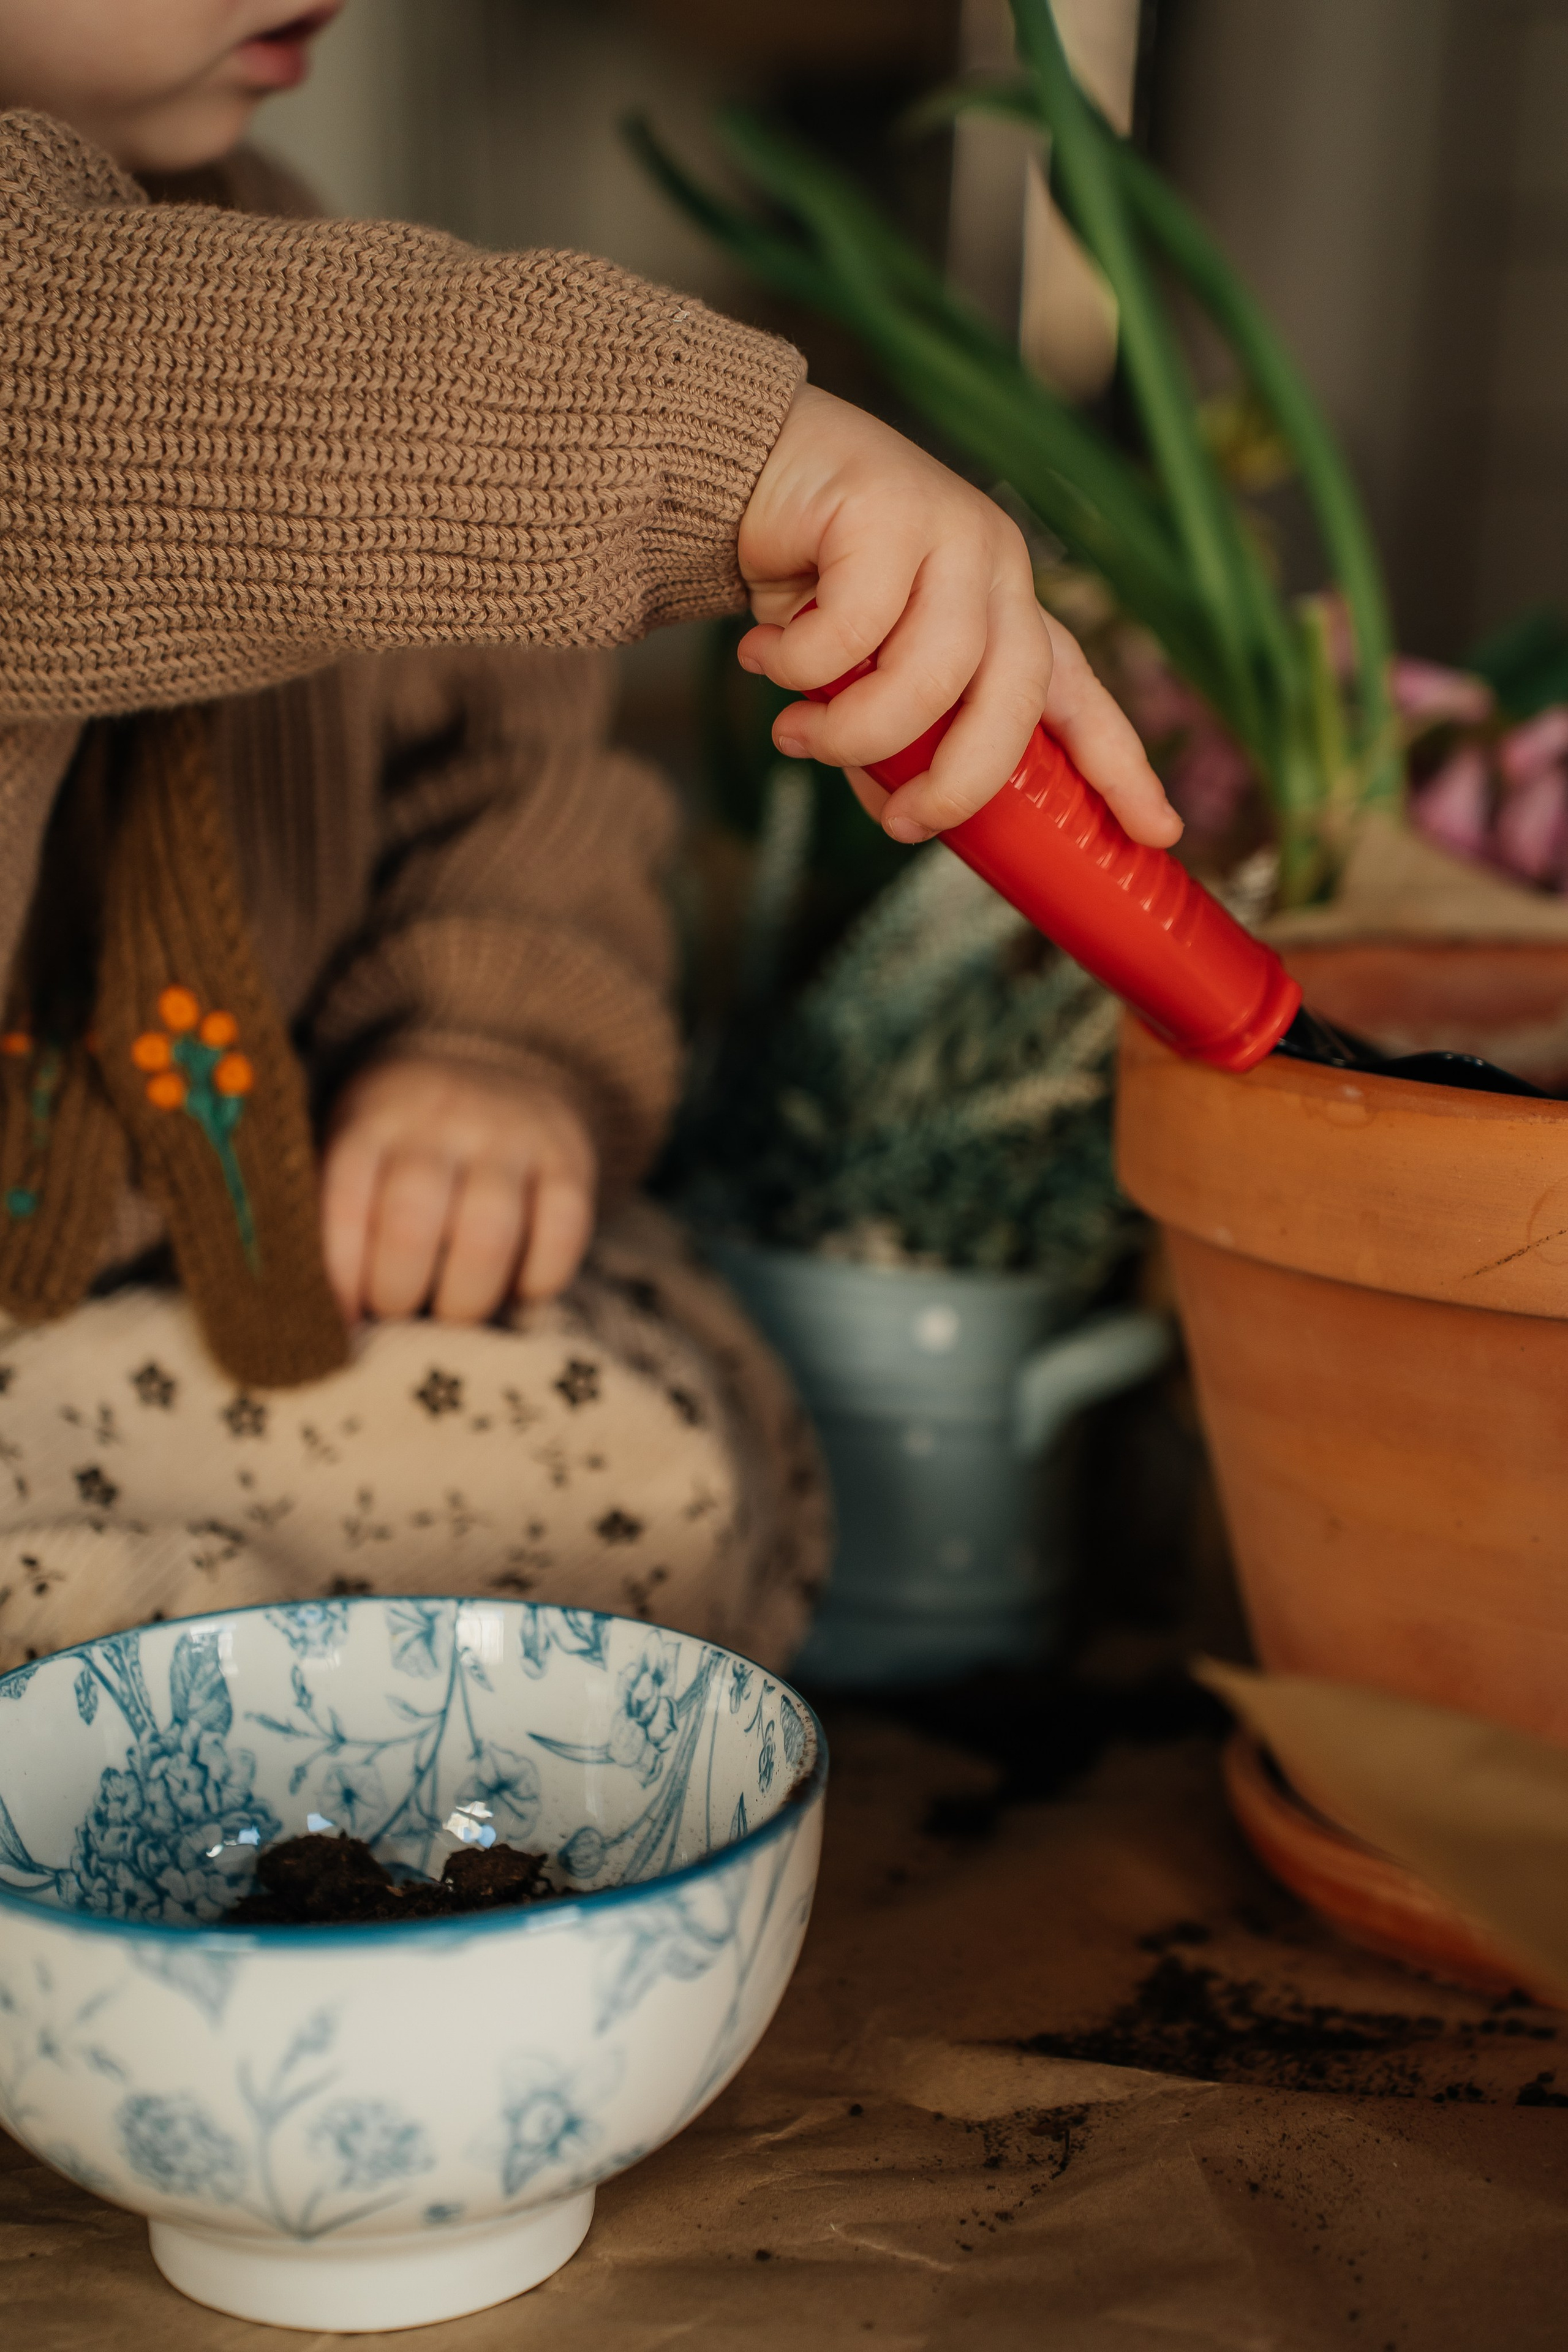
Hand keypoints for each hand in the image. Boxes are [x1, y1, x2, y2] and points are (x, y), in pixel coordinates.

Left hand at [321, 1059, 596, 1325]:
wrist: (498, 1065)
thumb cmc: (407, 1142)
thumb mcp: (357, 1148)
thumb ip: (338, 1213)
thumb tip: (320, 1314)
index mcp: (371, 1121)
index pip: (345, 1204)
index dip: (342, 1276)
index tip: (347, 1322)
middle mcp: (439, 1120)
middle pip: (412, 1220)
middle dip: (400, 1293)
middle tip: (400, 1318)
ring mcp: (508, 1135)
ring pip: (488, 1231)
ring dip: (466, 1298)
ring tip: (454, 1317)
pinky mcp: (568, 1156)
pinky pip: (563, 1228)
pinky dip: (540, 1279)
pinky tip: (520, 1293)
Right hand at [737, 382, 1179, 851]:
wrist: (746, 471)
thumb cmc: (811, 584)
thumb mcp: (864, 680)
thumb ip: (898, 741)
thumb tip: (902, 816)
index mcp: (1006, 618)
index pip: (1080, 699)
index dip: (1122, 768)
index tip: (1160, 832)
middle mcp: (997, 573)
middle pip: (1013, 702)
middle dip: (959, 784)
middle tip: (903, 824)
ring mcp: (954, 534)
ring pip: (932, 674)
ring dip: (854, 730)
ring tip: (795, 732)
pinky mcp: (895, 508)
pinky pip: (854, 628)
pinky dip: (799, 664)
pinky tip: (763, 655)